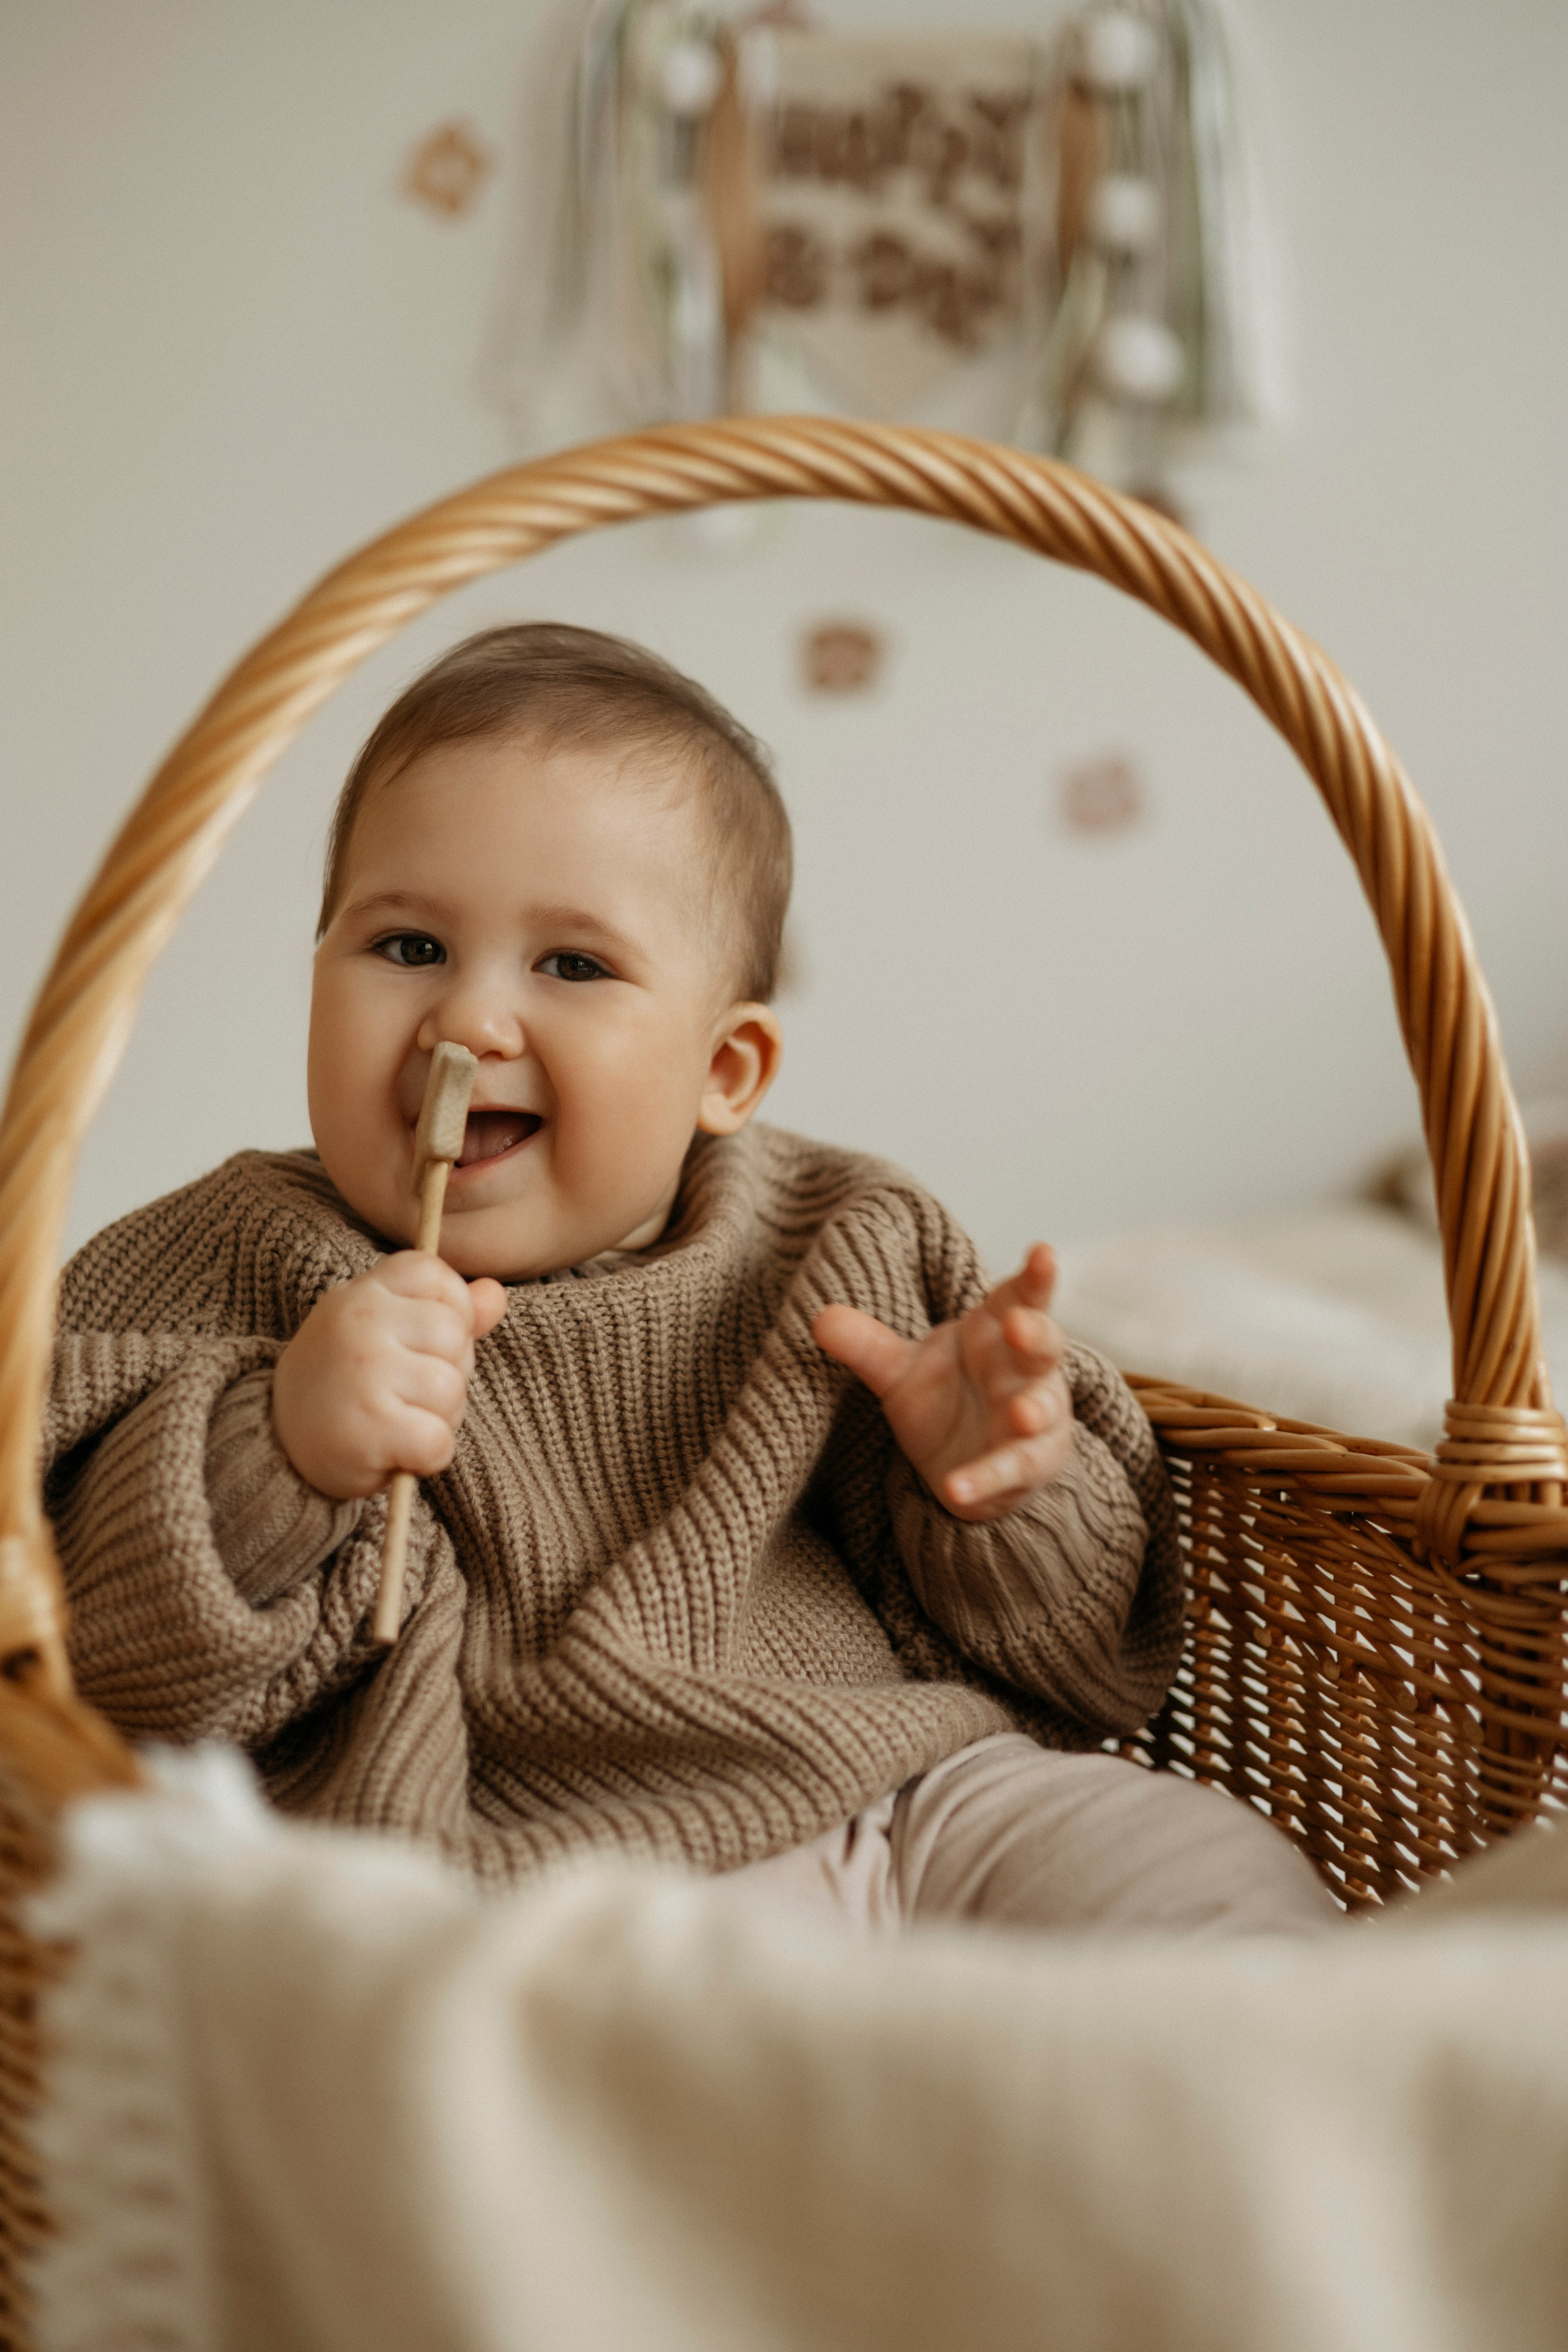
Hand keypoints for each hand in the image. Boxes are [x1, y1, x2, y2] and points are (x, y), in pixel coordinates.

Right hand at [272, 1256, 507, 1500]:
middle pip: (454, 1336)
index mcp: (363, 1292)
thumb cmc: (346, 1382)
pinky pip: (439, 1440)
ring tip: (397, 1421)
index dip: (448, 1314)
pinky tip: (397, 1452)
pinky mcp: (369, 1427)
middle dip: (446, 1372)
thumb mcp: (385, 1332)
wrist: (277, 1443)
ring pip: (451, 1389)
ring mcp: (363, 1372)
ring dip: (438, 1418)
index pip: (438, 1277)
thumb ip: (445, 1310)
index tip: (416, 1344)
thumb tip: (496, 1294)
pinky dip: (429, 1457)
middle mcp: (359, 1322)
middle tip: (403, 1393)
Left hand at [813, 1243, 1071, 1522]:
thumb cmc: (944, 1397)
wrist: (962, 1464)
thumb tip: (819, 1318)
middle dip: (1035, 1335)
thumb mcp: (900, 1371)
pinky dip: (985, 1479)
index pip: (1021, 1297)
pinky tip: (957, 1489)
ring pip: (1043, 1409)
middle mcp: (1025, 1370)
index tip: (1042, 1252)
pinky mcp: (1030, 1465)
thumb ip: (866, 1345)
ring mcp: (1036, 1418)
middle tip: (1018, 1326)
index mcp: (998, 1330)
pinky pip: (1011, 1470)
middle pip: (1043, 1346)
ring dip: (1033, 1410)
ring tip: (1022, 1413)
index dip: (1035, 1276)